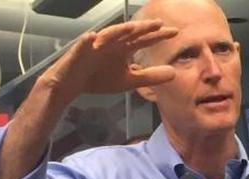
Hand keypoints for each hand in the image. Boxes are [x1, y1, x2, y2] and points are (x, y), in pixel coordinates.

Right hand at [39, 20, 178, 102]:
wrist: (72, 84)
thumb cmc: (99, 78)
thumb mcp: (129, 81)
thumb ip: (150, 76)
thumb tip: (174, 73)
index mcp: (123, 48)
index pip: (143, 40)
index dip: (158, 36)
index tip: (175, 32)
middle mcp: (111, 43)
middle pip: (129, 33)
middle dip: (142, 28)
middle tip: (158, 24)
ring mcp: (95, 46)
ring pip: (107, 36)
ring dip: (118, 31)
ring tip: (131, 28)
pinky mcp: (79, 52)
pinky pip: (83, 45)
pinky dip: (87, 41)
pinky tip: (92, 37)